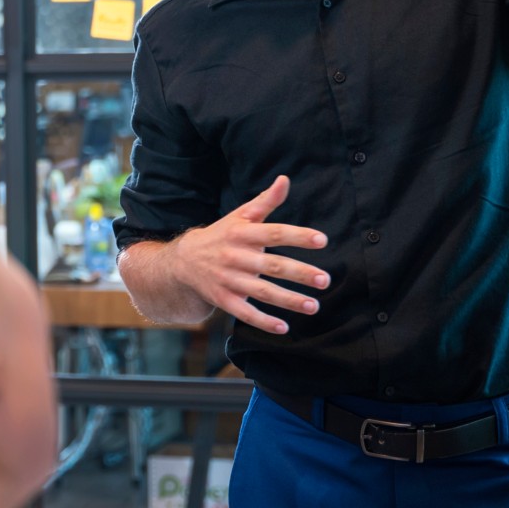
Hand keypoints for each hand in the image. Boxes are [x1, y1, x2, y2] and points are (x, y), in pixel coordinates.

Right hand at [170, 175, 328, 333]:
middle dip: (299, 273)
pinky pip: (244, 312)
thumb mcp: (240, 215)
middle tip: (325, 280)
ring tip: (314, 306)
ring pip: (262, 291)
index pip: (274, 233)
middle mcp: (235, 256)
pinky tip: (283, 327)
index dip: (298, 236)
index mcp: (242, 233)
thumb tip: (284, 179)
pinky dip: (263, 321)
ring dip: (289, 300)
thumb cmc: (222, 235)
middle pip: (272, 265)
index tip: (322, 240)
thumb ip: (265, 200)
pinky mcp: (223, 299)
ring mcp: (229, 279)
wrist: (183, 261)